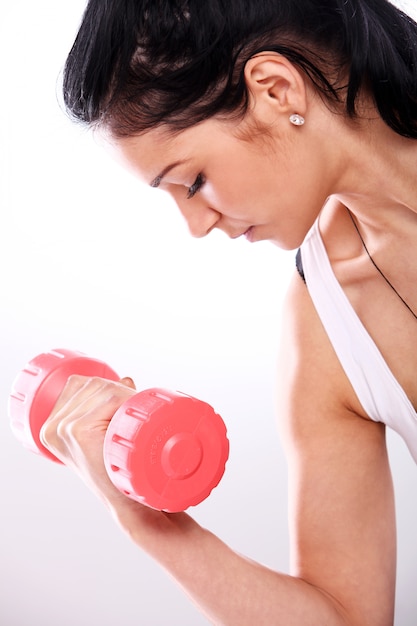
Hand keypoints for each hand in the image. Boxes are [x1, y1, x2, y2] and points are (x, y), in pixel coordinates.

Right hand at [40, 374, 137, 502]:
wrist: (126, 500)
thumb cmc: (118, 468)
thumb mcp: (105, 432)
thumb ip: (109, 405)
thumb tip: (124, 379)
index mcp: (51, 427)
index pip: (79, 383)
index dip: (107, 387)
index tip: (123, 404)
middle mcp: (53, 427)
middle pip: (93, 383)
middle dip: (119, 390)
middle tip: (134, 413)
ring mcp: (64, 428)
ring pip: (105, 388)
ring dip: (127, 396)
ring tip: (134, 420)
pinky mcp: (78, 431)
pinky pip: (111, 398)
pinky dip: (128, 401)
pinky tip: (131, 420)